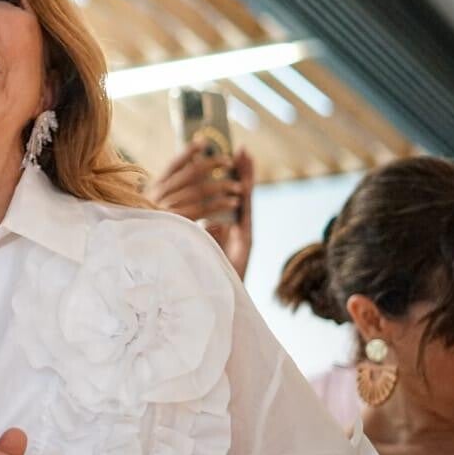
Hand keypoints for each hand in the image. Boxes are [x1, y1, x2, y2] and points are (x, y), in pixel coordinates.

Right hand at [148, 141, 242, 223]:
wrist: (142, 249)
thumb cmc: (152, 227)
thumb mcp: (154, 206)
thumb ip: (170, 191)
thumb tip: (192, 170)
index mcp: (154, 188)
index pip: (173, 165)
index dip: (189, 152)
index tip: (204, 142)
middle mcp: (160, 195)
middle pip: (190, 173)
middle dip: (212, 164)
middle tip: (229, 162)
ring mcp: (167, 208)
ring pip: (200, 190)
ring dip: (222, 186)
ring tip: (238, 186)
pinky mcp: (177, 222)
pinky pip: (204, 209)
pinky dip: (220, 204)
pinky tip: (233, 202)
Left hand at [204, 149, 253, 278]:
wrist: (223, 304)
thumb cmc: (212, 279)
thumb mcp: (206, 253)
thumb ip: (212, 238)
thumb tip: (211, 222)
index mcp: (228, 230)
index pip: (228, 200)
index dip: (231, 181)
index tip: (230, 159)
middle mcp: (238, 231)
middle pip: (241, 197)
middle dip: (242, 174)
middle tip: (242, 150)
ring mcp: (243, 238)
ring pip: (245, 204)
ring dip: (247, 182)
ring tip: (246, 160)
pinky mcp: (245, 246)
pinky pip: (244, 222)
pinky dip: (244, 205)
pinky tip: (243, 188)